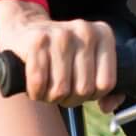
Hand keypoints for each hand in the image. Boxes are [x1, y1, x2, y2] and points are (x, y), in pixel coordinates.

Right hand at [0, 0, 118, 107]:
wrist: (28, 28)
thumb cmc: (63, 53)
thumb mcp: (90, 61)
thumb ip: (105, 86)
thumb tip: (108, 107)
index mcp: (104, 35)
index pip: (106, 83)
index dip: (92, 95)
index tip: (81, 89)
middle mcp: (86, 31)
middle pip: (83, 89)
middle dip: (70, 99)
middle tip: (61, 91)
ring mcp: (61, 34)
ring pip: (61, 90)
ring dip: (51, 97)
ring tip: (49, 88)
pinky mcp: (37, 41)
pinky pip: (39, 83)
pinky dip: (36, 92)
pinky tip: (36, 85)